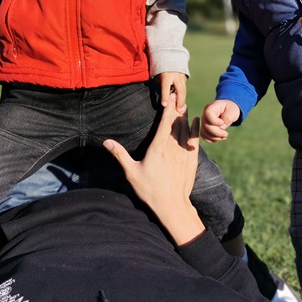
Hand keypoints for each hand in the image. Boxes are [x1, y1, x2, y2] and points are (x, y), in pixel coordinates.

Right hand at [103, 94, 204, 245]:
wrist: (172, 206)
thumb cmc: (150, 190)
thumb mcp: (131, 172)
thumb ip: (120, 155)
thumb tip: (106, 141)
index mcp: (158, 147)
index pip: (164, 122)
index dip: (167, 108)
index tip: (169, 96)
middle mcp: (172, 147)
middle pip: (176, 122)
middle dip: (176, 108)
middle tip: (176, 95)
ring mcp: (183, 153)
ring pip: (185, 129)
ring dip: (185, 116)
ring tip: (183, 105)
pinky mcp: (191, 160)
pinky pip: (195, 140)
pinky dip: (195, 129)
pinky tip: (195, 121)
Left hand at [156, 72, 186, 111]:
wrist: (169, 58)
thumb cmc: (160, 71)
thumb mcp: (157, 77)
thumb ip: (161, 87)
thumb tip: (166, 99)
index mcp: (166, 77)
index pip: (165, 88)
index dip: (165, 97)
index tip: (164, 105)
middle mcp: (175, 77)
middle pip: (180, 90)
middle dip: (180, 101)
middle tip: (179, 110)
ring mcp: (181, 77)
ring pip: (184, 90)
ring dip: (182, 100)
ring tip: (181, 109)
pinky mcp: (185, 78)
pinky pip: (184, 88)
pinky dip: (183, 95)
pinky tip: (181, 103)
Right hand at [200, 100, 239, 142]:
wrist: (228, 110)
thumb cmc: (230, 109)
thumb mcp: (233, 110)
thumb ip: (227, 117)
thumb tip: (222, 127)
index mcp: (212, 107)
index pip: (208, 114)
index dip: (215, 121)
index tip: (222, 123)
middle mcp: (205, 114)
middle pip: (206, 126)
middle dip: (217, 132)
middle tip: (226, 134)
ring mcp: (204, 122)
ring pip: (204, 132)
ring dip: (215, 137)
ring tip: (224, 136)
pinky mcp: (204, 128)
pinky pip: (204, 136)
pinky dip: (212, 139)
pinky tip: (220, 138)